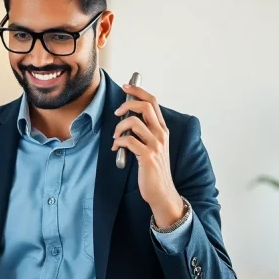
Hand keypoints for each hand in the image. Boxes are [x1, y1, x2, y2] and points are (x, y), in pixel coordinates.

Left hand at [112, 84, 185, 227]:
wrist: (161, 191)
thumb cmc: (153, 169)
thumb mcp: (153, 147)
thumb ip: (144, 132)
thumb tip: (126, 119)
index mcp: (162, 129)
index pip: (153, 101)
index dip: (138, 91)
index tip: (126, 86)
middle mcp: (161, 134)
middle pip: (145, 106)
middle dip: (127, 103)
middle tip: (117, 112)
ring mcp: (155, 145)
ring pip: (134, 122)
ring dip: (119, 127)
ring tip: (116, 137)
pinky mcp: (147, 156)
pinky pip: (128, 140)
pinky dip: (118, 141)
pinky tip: (115, 147)